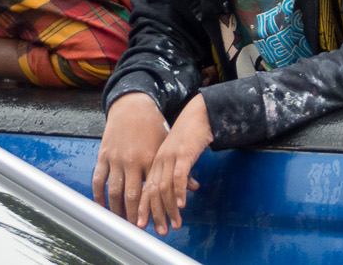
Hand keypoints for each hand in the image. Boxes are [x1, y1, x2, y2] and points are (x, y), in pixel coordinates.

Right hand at [93, 93, 169, 222]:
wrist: (133, 107)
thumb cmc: (154, 127)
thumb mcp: (169, 145)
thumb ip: (180, 168)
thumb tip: (195, 187)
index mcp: (152, 158)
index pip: (152, 189)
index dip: (153, 207)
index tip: (154, 221)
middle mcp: (133, 160)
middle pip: (132, 194)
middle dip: (133, 214)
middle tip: (136, 228)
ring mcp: (117, 159)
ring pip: (114, 190)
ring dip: (116, 209)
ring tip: (120, 222)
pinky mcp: (104, 156)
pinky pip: (99, 180)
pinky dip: (98, 195)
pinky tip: (102, 207)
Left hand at [138, 95, 211, 234]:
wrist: (200, 113)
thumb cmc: (190, 133)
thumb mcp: (177, 154)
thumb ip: (176, 172)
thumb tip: (182, 192)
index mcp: (153, 161)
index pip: (144, 189)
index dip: (143, 209)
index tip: (142, 225)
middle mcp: (158, 160)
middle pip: (152, 192)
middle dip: (156, 214)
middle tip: (161, 230)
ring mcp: (170, 157)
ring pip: (164, 188)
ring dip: (169, 209)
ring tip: (175, 223)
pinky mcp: (183, 153)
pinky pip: (179, 176)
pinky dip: (179, 192)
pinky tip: (182, 204)